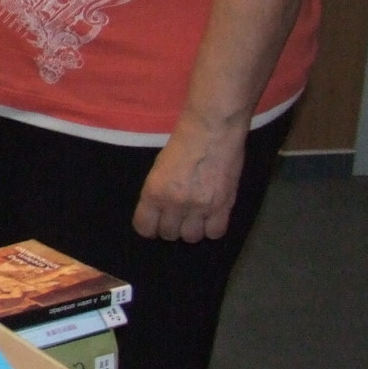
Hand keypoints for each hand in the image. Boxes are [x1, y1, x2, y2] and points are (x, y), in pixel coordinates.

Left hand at [134, 119, 247, 241]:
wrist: (211, 131)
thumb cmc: (182, 143)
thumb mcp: (158, 168)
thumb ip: (158, 192)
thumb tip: (160, 211)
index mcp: (154, 192)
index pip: (144, 227)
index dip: (149, 228)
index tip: (155, 223)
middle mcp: (174, 204)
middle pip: (169, 234)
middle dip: (172, 227)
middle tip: (178, 216)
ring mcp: (200, 207)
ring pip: (192, 237)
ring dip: (192, 229)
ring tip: (195, 216)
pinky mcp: (223, 206)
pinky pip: (215, 233)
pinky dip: (212, 228)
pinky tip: (211, 217)